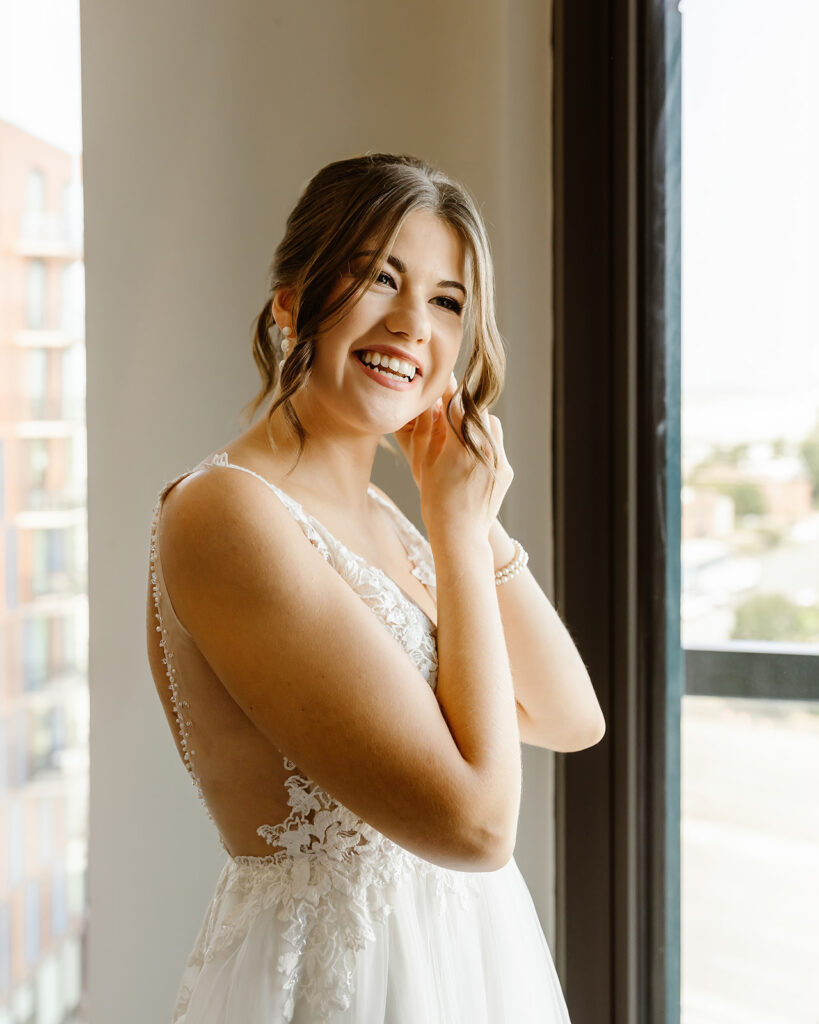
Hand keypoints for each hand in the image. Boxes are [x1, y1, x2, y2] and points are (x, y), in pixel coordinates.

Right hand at [396, 373, 513, 541]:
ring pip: (492, 426)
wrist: (461, 535)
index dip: (447, 390)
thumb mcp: (423, 464)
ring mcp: (500, 459)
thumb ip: (427, 430)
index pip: (457, 403)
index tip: (442, 381)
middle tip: (449, 409)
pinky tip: (470, 461)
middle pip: (477, 409)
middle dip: (463, 407)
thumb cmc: (435, 501)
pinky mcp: (507, 471)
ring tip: (460, 438)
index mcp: (461, 443)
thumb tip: (429, 404)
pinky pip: (498, 447)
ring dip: (477, 425)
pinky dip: (486, 446)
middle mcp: (486, 447)